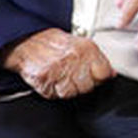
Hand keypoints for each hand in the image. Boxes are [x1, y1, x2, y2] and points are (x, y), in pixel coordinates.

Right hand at [0, 28, 114, 99]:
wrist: (26, 42)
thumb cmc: (52, 44)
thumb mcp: (79, 45)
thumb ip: (97, 59)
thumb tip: (111, 73)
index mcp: (85, 48)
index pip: (104, 74)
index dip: (98, 78)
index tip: (92, 77)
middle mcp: (73, 58)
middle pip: (88, 87)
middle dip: (81, 85)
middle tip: (71, 76)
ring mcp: (58, 69)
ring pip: (72, 93)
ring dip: (66, 89)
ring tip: (60, 77)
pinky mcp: (44, 80)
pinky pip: (55, 95)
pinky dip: (53, 91)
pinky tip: (50, 80)